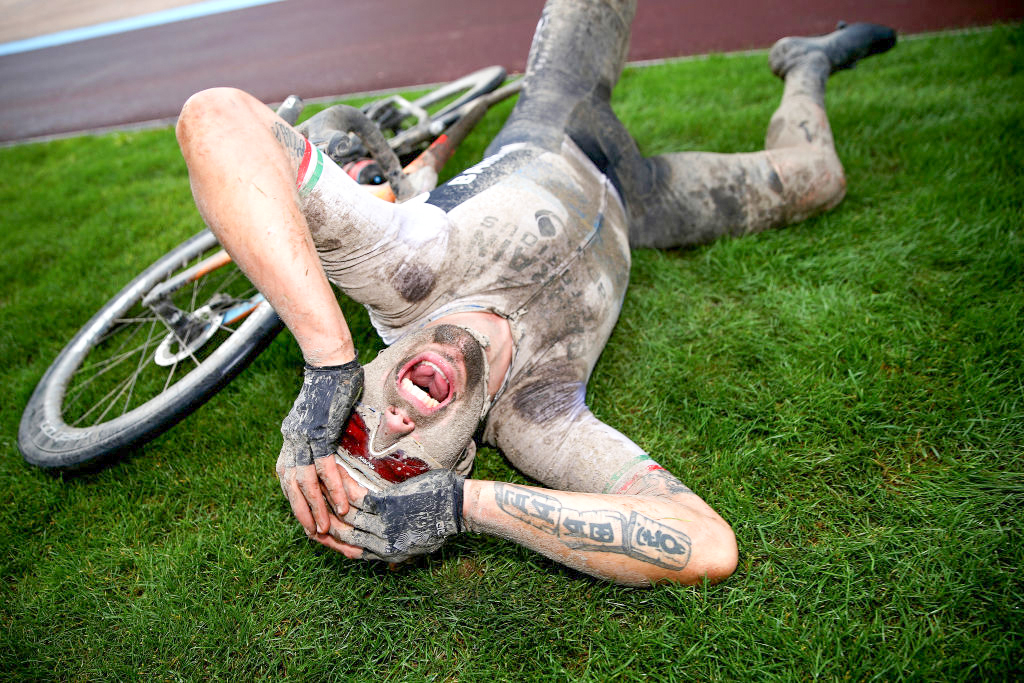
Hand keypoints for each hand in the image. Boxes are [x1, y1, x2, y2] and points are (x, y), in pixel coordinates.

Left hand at [276, 360, 362, 536]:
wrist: (330, 363)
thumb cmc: (330, 387)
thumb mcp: (321, 419)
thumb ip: (320, 437)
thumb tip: (329, 451)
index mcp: (290, 440)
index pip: (288, 480)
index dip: (297, 503)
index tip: (308, 522)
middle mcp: (291, 442)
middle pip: (291, 487)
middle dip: (302, 514)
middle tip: (314, 536)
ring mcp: (303, 438)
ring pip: (304, 483)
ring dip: (315, 509)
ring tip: (325, 529)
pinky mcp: (319, 433)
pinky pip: (324, 468)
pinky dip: (334, 488)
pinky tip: (342, 505)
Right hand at [329, 470, 465, 561]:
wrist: (457, 510)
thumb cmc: (440, 524)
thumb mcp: (420, 547)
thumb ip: (400, 554)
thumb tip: (391, 566)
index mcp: (388, 553)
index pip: (351, 550)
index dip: (331, 540)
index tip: (317, 528)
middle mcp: (383, 543)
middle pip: (343, 535)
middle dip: (322, 521)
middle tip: (308, 506)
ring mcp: (385, 525)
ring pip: (346, 516)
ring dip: (330, 500)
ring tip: (318, 486)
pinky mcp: (389, 507)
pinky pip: (359, 499)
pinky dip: (345, 488)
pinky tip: (336, 475)